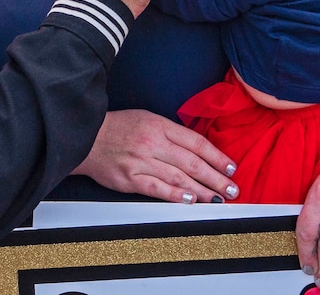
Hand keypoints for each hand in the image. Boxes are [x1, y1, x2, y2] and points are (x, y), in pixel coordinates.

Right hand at [73, 109, 239, 202]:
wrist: (86, 137)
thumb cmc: (118, 128)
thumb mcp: (147, 119)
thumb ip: (171, 133)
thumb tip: (198, 151)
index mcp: (159, 126)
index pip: (196, 143)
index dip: (217, 156)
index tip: (230, 167)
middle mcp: (152, 143)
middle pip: (192, 163)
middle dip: (216, 178)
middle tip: (233, 188)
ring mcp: (141, 162)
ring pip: (179, 179)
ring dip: (202, 191)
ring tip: (218, 198)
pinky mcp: (130, 179)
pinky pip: (157, 189)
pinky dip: (175, 196)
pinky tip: (190, 200)